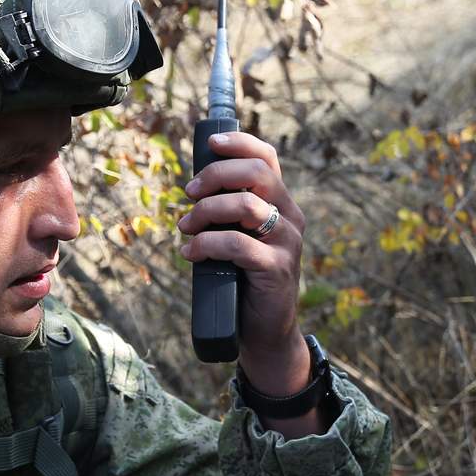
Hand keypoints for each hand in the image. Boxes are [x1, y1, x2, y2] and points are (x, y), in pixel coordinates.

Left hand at [177, 132, 311, 397]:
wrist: (264, 332)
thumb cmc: (243, 282)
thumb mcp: (238, 240)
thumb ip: (227, 215)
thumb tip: (192, 190)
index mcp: (281, 205)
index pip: (267, 159)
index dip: (240, 143)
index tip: (210, 143)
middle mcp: (290, 218)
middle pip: (258, 173)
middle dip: (216, 176)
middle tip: (188, 193)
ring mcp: (287, 243)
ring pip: (246, 205)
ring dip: (206, 211)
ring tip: (185, 227)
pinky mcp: (276, 269)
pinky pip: (237, 244)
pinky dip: (206, 244)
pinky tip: (189, 252)